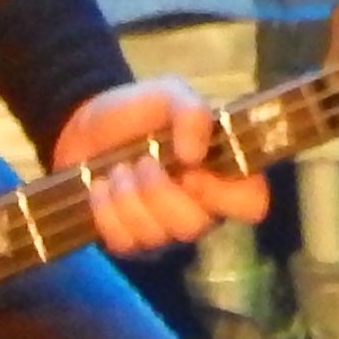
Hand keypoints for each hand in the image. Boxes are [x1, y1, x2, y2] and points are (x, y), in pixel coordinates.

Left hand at [52, 77, 272, 249]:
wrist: (87, 126)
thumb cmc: (141, 111)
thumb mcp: (169, 95)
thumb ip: (191, 112)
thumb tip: (195, 155)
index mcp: (222, 173)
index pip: (252, 204)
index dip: (224, 195)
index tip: (193, 170)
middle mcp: (200, 208)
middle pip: (194, 226)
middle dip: (159, 191)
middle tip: (142, 161)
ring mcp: (165, 231)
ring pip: (156, 235)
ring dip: (127, 195)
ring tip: (118, 169)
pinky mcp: (130, 243)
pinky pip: (123, 241)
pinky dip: (106, 209)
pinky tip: (101, 187)